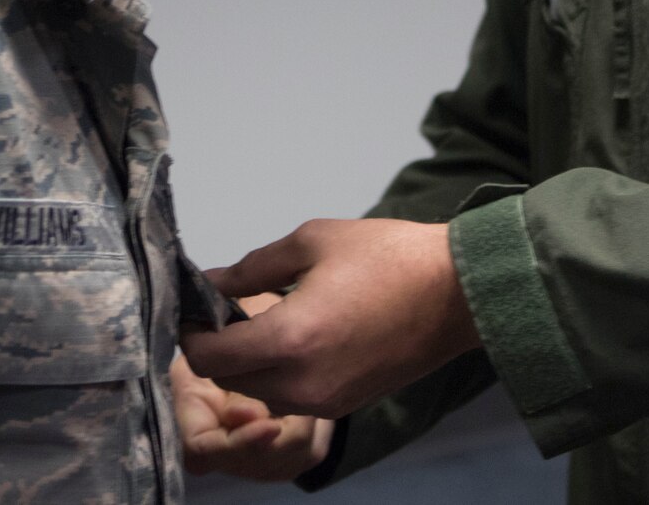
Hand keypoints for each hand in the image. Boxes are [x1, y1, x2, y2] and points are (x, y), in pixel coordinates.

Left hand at [177, 219, 480, 418]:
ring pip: (259, 392)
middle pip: (229, 379)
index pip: (208, 356)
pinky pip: (291, 396)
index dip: (190, 332)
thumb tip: (211, 283)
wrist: (457, 293)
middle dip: (218, 347)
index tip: (196, 307)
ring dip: (249, 363)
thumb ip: (252, 268)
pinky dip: (280, 373)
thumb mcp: (312, 242)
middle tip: (227, 309)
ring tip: (265, 320)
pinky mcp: (344, 406)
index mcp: (288, 340)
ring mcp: (324, 402)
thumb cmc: (387, 256)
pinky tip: (298, 337)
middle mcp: (299, 384)